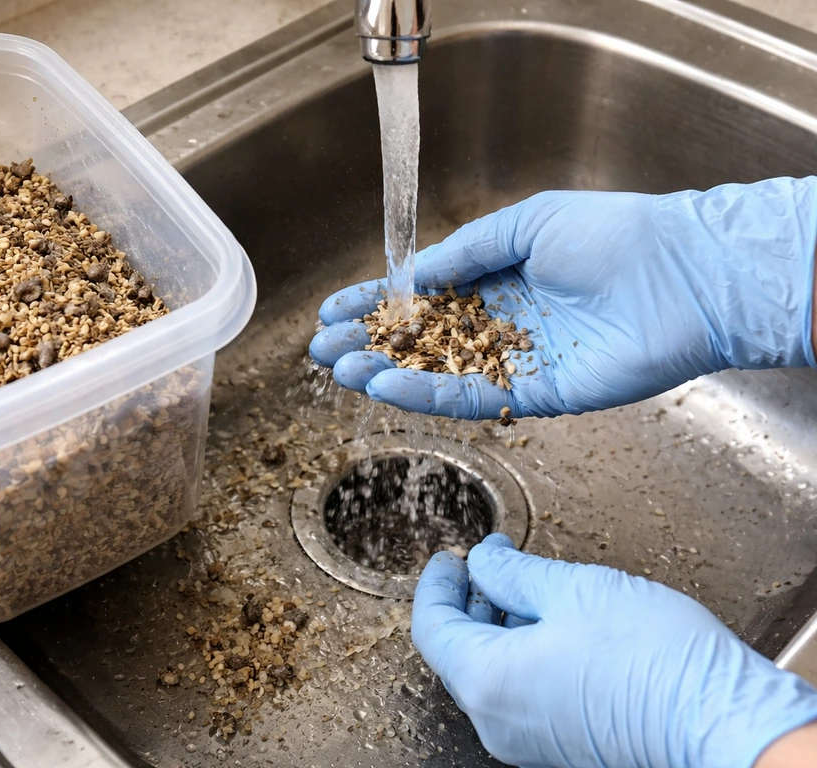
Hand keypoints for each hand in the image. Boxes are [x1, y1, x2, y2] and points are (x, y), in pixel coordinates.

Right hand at [310, 178, 816, 419]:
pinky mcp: (537, 396)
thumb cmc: (614, 234)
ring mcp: (517, 361)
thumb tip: (411, 276)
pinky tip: (387, 388)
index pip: (423, 295)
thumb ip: (466, 253)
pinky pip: (473, 397)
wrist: (683, 274)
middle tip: (321, 350)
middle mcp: (502, 322)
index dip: (377, 302)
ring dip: (387, 374)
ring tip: (340, 370)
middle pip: (421, 340)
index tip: (333, 309)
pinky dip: (427, 395)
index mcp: (499, 277)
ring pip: (438, 374)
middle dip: (369, 343)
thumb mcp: (526, 223)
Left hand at [411, 535, 816, 767]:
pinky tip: (550, 623)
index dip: (437, 583)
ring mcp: (526, 739)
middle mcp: (497, 720)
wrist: (723, 722)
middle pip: (457, 651)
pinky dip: (521, 652)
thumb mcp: (572, 589)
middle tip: (490, 562)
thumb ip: (512, 573)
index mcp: (487, 681)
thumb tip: (483, 561)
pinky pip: (519, 692)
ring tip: (525, 585)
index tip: (450, 557)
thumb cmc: (654, 660)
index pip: (432, 626)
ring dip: (497, 624)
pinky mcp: (556, 744)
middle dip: (469, 599)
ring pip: (489, 671)